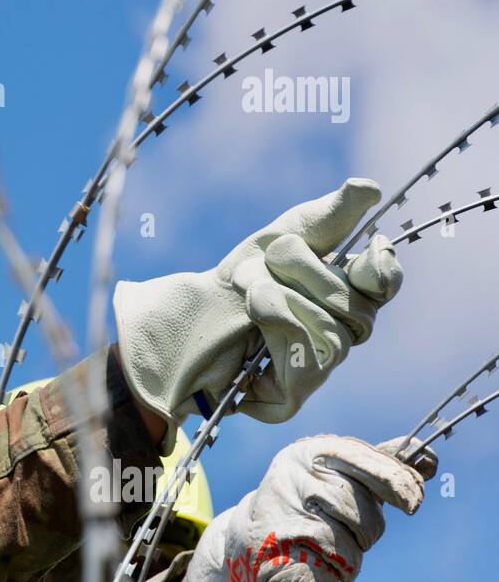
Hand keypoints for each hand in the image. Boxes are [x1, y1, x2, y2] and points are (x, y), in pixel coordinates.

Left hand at [113, 178, 402, 439]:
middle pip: (357, 310)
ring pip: (330, 335)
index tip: (366, 245)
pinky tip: (256, 332)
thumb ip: (331, 213)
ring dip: (278, 301)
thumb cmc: (245, 272)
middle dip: (303, 275)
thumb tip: (368, 186)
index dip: (382, 269)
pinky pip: (305, 363)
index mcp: (351, 293)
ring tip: (250, 297)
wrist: (195, 310)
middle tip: (265, 265)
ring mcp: (321, 367)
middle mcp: (343, 333)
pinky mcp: (293, 395)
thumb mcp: (287, 233)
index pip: (386, 285)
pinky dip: (275, 333)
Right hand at [186, 435, 435, 581]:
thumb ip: (379, 466)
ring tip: (326, 556)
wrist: (244, 542)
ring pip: (346, 553)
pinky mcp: (269, 560)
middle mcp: (289, 480)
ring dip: (347, 565)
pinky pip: (325, 581)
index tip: (413, 503)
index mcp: (307, 454)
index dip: (398, 484)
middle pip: (362, 514)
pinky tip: (313, 576)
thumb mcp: (335, 476)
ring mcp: (277, 519)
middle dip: (366, 535)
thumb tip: (427, 460)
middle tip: (348, 536)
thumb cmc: (303, 508)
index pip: (368, 463)